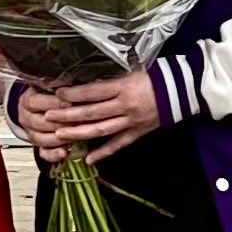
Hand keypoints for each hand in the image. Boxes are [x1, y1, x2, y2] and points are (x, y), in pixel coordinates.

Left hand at [25, 72, 161, 162]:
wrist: (183, 90)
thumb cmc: (156, 77)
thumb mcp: (132, 72)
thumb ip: (111, 80)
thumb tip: (86, 83)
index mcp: (124, 87)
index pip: (94, 92)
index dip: (74, 94)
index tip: (57, 94)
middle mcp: (126, 105)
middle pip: (92, 112)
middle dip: (68, 115)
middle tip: (48, 117)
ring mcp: (131, 121)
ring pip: (101, 130)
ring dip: (79, 134)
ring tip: (59, 136)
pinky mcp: (138, 133)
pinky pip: (118, 144)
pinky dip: (103, 153)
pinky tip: (88, 159)